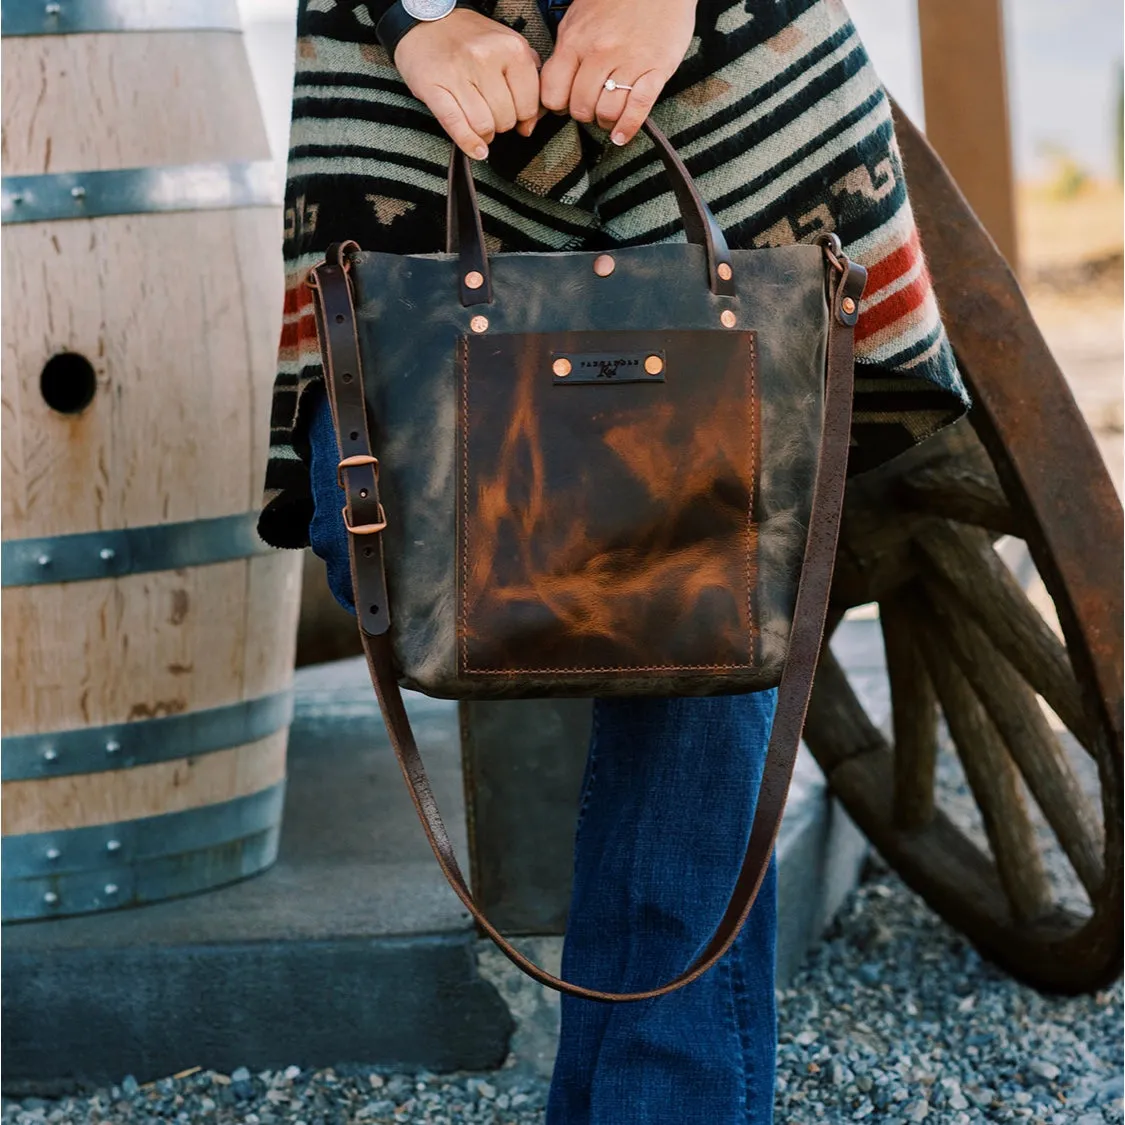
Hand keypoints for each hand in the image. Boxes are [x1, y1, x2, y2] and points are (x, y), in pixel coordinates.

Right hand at [394, 7, 541, 159]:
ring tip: (481, 123)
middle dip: (502, 124)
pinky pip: (457, 126)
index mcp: (510, 47)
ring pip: (484, 126)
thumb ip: (527, 77)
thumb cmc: (468, 39)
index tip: (517, 115)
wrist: (426, 22)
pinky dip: (469, 143)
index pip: (529, 104)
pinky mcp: (434, 87)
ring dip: (485, 133)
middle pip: (506, 118)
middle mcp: (485, 58)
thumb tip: (531, 122)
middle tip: (493, 113)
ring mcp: (458, 73)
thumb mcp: (507, 45)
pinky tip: (476, 149)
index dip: (524, 116)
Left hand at [538, 0, 697, 145]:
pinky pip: (638, 109)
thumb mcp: (578, 17)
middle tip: (591, 107)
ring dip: (605, 121)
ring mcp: (629, 62)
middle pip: (581, 108)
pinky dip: (627, 128)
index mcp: (575, 41)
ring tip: (608, 115)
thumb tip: (554, 83)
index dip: (558, 105)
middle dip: (584, 114)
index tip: (565, 104)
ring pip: (607, 112)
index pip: (554, 94)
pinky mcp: (656, 69)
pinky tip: (621, 136)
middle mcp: (600, 53)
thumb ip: (566, 50)